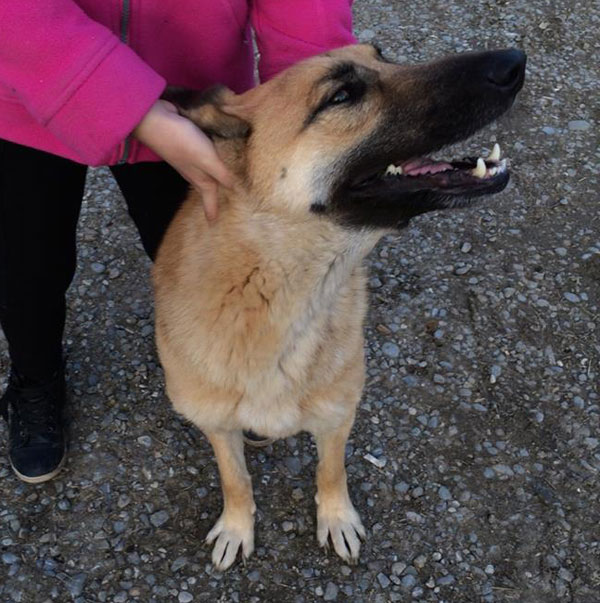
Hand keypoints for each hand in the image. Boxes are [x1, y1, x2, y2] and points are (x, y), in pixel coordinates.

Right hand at [133, 99, 232, 220]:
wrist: (155, 120)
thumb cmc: (182, 142)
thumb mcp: (207, 160)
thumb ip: (222, 173)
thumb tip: (237, 189)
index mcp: (200, 178)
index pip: (209, 200)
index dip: (212, 211)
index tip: (214, 223)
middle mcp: (194, 171)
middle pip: (206, 188)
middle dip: (212, 198)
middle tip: (221, 205)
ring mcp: (188, 158)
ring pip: (202, 173)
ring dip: (211, 179)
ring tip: (220, 184)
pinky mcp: (186, 144)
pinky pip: (200, 158)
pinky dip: (208, 161)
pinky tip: (212, 156)